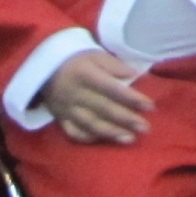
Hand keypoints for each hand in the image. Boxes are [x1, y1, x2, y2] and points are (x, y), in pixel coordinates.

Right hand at [39, 53, 153, 144]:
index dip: (131, 98)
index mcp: (85, 74)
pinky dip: (89, 138)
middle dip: (126, 119)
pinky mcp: (60, 119)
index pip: (112, 88)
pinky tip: (105, 141)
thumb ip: (115, 66)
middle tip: (145, 127)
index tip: (150, 106)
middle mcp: (75, 93)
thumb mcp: (96, 55)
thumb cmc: (78, 60)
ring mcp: (66, 108)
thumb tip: (134, 75)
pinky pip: (74, 132)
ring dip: (111, 132)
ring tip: (130, 138)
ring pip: (90, 123)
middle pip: (103, 108)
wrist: (45, 67)